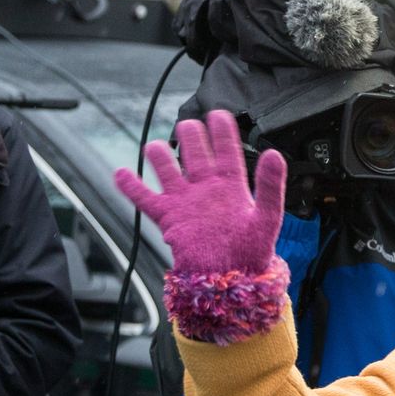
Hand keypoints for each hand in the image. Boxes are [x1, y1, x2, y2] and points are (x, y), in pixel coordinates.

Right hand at [115, 109, 285, 274]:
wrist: (229, 281)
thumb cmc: (251, 253)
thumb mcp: (267, 218)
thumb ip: (270, 187)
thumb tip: (274, 155)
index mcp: (231, 186)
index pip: (226, 150)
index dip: (222, 131)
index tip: (218, 113)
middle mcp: (207, 188)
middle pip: (194, 153)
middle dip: (190, 136)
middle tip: (187, 124)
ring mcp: (186, 201)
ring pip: (168, 169)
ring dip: (159, 156)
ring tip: (154, 147)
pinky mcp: (169, 217)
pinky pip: (146, 198)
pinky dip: (131, 187)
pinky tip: (120, 174)